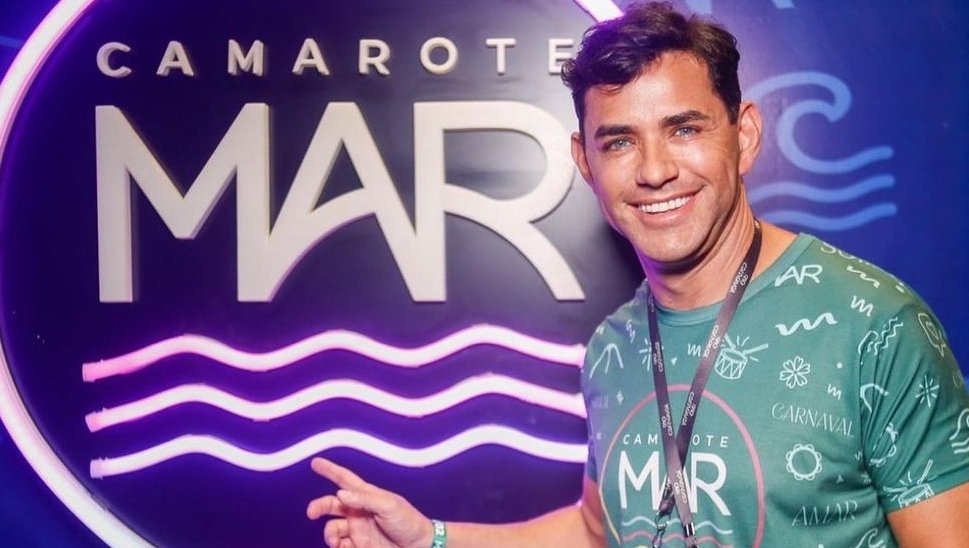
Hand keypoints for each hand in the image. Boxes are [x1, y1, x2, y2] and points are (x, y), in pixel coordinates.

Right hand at [306, 457, 434, 547]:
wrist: (419, 546)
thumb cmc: (409, 521)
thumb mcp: (389, 505)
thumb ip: (365, 499)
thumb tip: (341, 494)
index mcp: (367, 496)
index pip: (345, 479)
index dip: (330, 470)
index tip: (316, 463)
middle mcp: (358, 511)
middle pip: (331, 504)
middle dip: (318, 506)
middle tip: (311, 512)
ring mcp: (358, 528)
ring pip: (332, 528)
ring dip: (329, 533)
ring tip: (335, 540)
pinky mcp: (358, 545)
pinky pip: (340, 544)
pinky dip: (336, 545)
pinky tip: (341, 546)